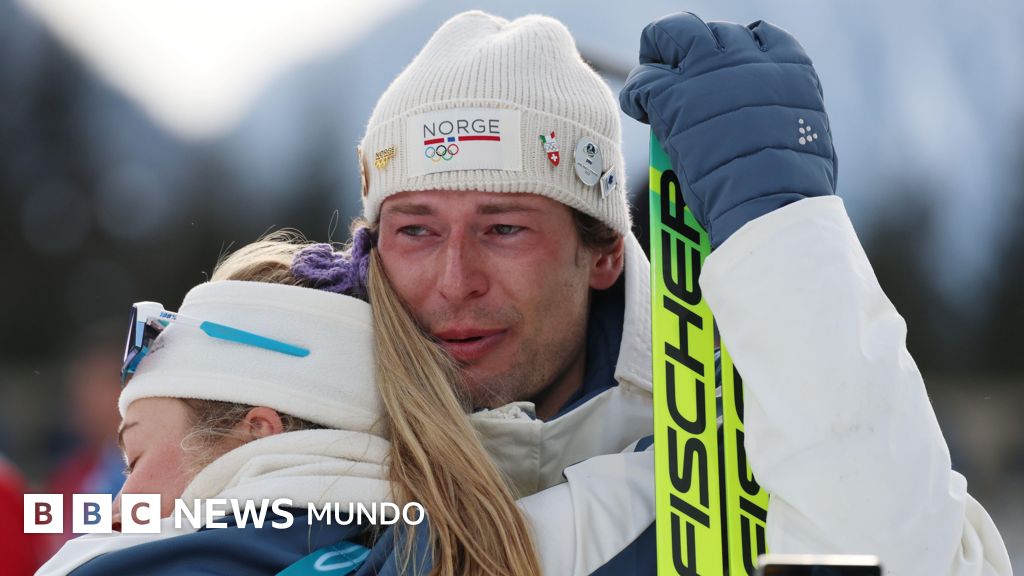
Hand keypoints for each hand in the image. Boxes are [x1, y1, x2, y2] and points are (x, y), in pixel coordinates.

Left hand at [620, 13, 836, 248]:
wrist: (770, 204)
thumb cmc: (794, 189)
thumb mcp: (810, 135)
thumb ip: (788, 112)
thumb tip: (771, 119)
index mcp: (788, 66)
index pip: (756, 35)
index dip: (735, 51)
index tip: (722, 70)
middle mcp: (747, 58)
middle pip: (708, 31)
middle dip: (691, 45)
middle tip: (678, 69)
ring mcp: (706, 73)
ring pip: (669, 35)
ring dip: (658, 55)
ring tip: (651, 81)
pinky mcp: (672, 97)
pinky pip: (642, 80)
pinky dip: (635, 92)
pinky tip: (637, 107)